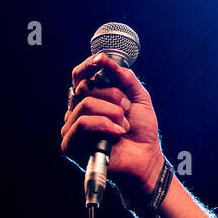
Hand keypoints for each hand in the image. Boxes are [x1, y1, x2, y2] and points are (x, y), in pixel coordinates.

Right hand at [61, 52, 164, 199]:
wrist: (146, 157)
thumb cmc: (141, 131)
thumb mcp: (138, 98)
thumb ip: (125, 78)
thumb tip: (104, 60)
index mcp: (90, 99)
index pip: (79, 76)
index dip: (87, 66)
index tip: (100, 60)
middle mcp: (77, 111)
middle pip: (86, 88)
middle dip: (114, 96)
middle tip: (127, 110)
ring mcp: (71, 127)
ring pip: (86, 104)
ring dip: (113, 113)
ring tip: (123, 125)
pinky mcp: (70, 144)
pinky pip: (83, 123)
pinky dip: (105, 125)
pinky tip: (117, 133)